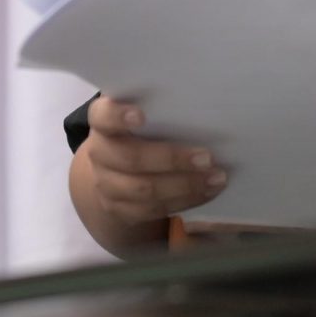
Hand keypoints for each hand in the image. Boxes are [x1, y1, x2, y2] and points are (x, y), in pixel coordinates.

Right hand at [79, 96, 226, 232]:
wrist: (113, 171)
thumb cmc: (140, 133)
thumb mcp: (144, 117)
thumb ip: (161, 110)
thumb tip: (207, 106)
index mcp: (103, 123)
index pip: (103, 116)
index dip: (119, 116)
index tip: (142, 116)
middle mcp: (99, 154)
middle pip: (130, 158)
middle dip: (171, 159)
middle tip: (206, 157)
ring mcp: (106, 185)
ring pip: (144, 190)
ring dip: (185, 185)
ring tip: (216, 178)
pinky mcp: (120, 210)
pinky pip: (153, 209)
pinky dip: (185, 201)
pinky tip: (207, 192)